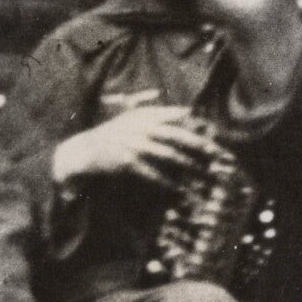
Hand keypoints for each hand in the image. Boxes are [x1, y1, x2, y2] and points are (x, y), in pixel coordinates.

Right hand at [52, 95, 218, 192]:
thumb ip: (156, 113)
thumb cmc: (111, 135)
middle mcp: (140, 127)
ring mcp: (134, 144)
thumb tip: (186, 110)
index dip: (196, 122)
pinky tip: (180, 190)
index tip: (214, 131)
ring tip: (203, 174)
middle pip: (177, 134)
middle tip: (217, 154)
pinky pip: (153, 174)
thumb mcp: (131, 118)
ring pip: (169, 155)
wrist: (84, 150)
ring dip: (189, 166)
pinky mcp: (128, 162)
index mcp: (143, 114)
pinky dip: (168, 183)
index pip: (175, 115)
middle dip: (199, 144)